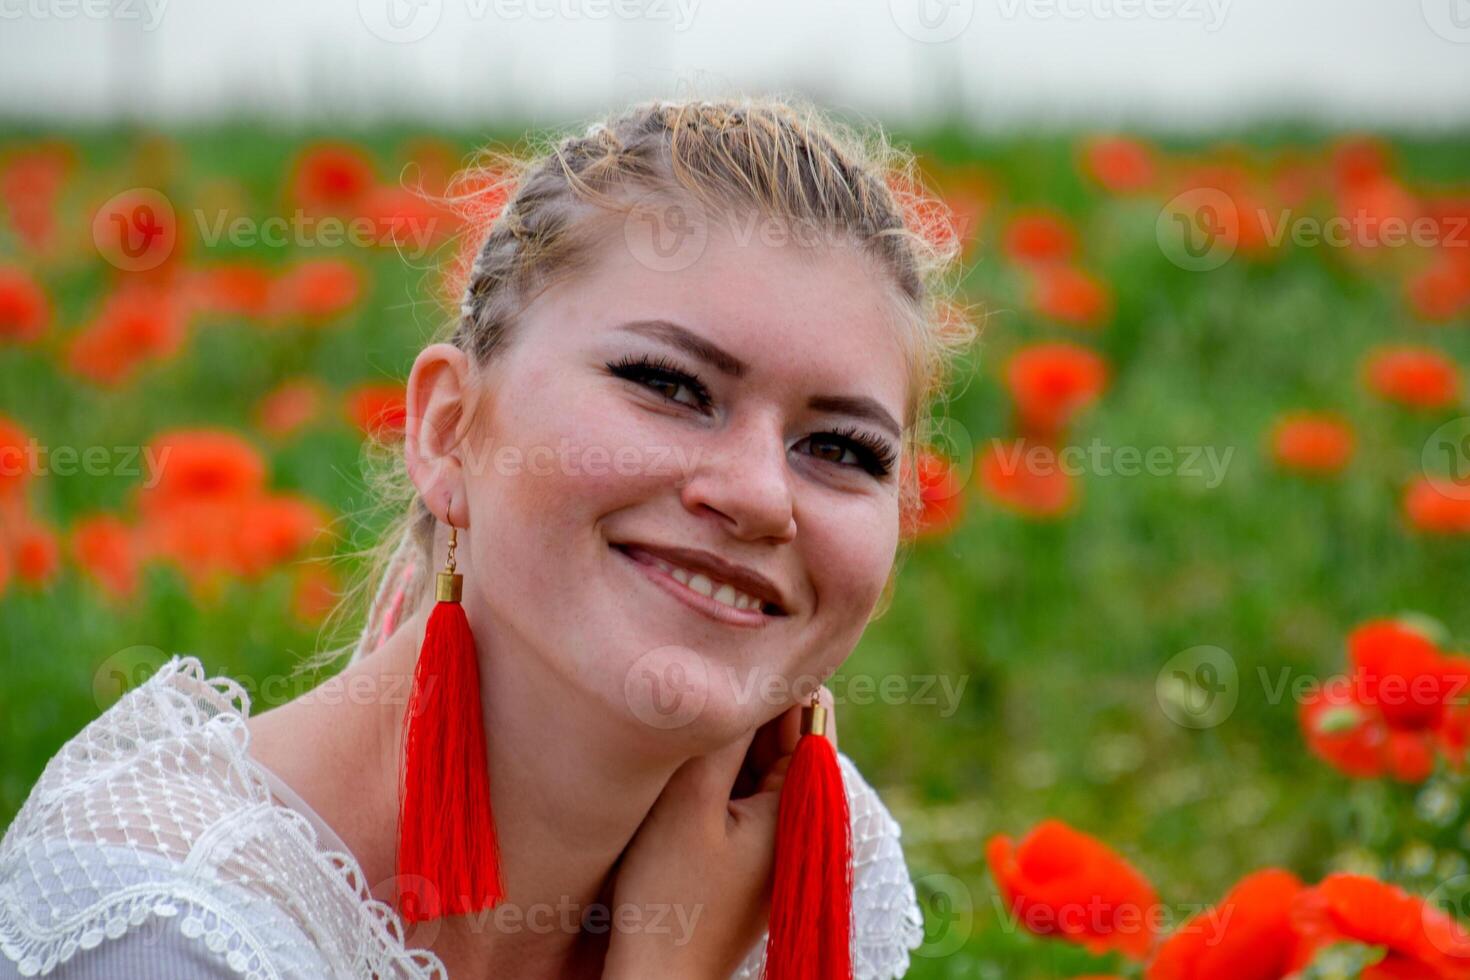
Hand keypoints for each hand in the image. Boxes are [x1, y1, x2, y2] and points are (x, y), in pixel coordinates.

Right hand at [602, 687, 838, 979]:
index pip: (805, 706)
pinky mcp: (751, 845)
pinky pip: (742, 784)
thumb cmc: (671, 896)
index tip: (724, 649)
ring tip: (679, 713)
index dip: (764, 674)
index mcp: (806, 798)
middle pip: (782, 728)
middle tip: (691, 674)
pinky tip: (680, 759)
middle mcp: (804, 812)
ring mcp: (778, 831)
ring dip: (724, 734)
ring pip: (757, 753)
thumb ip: (722, 736)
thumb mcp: (689, 801)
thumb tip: (742, 673)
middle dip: (740, 703)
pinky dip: (717, 766)